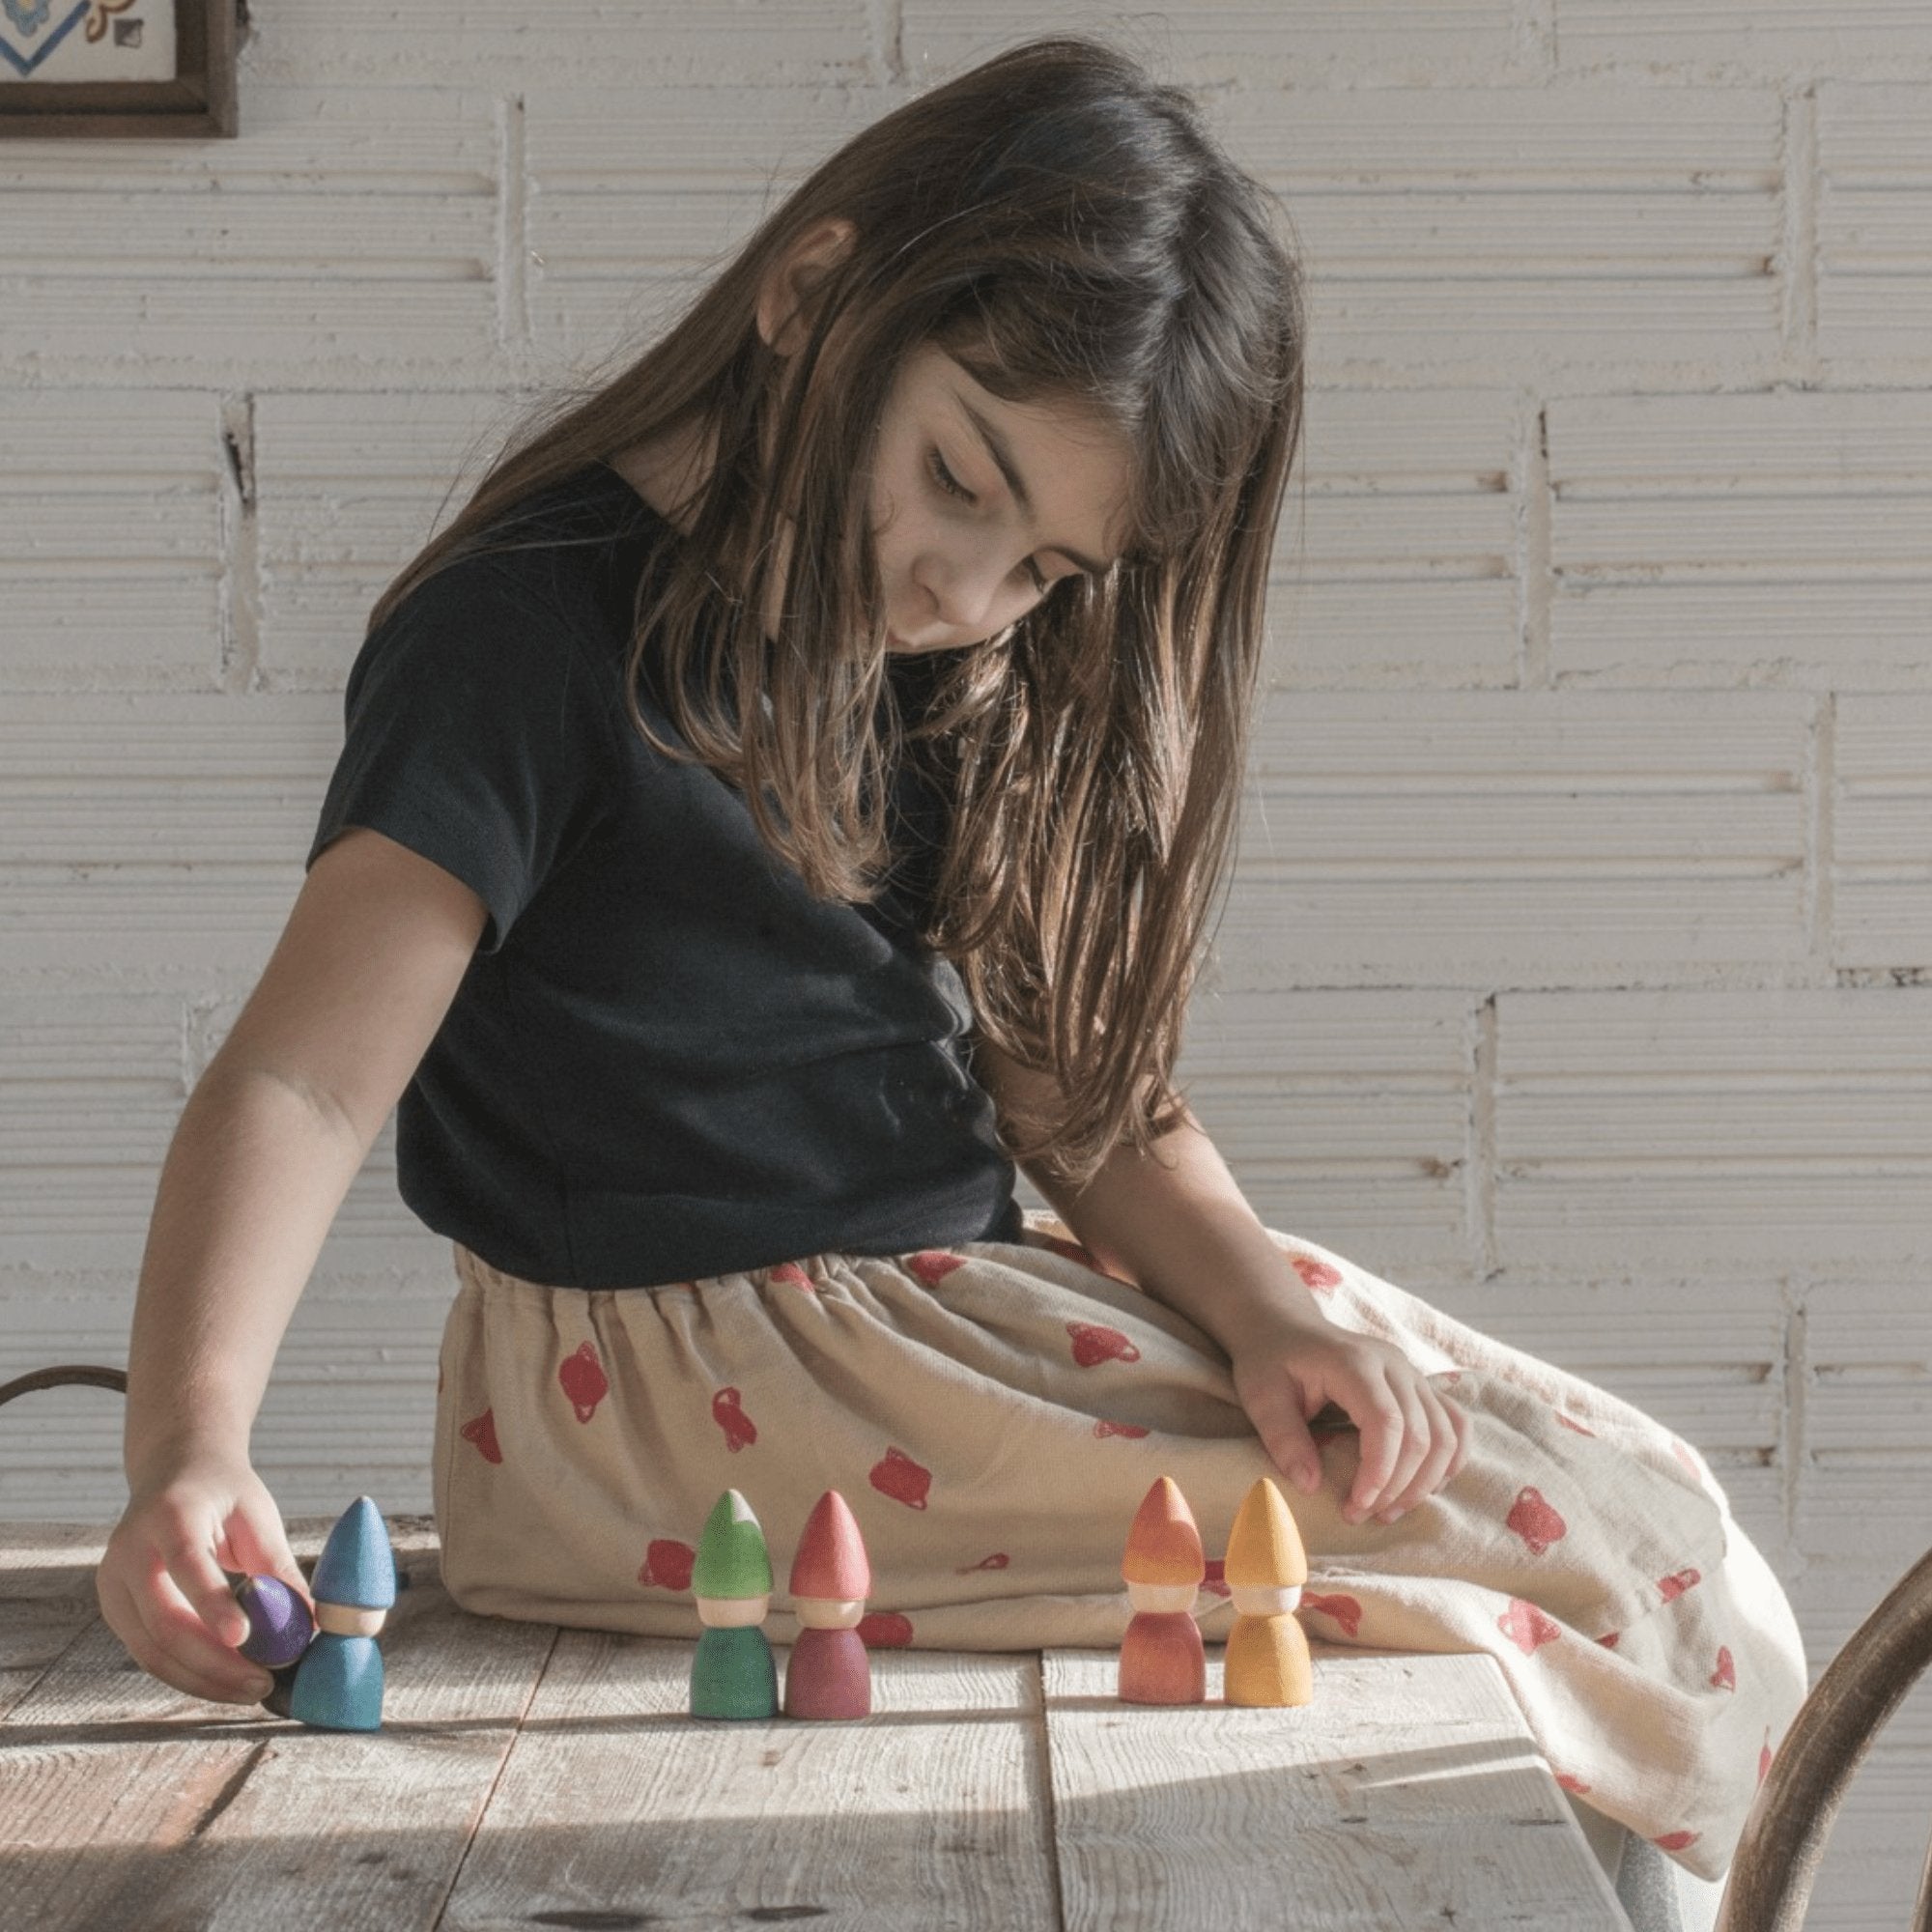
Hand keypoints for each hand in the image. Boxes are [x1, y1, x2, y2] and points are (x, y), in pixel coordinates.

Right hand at [96, 1451, 313, 1705]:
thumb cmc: (225, 1493)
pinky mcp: (115, 1609)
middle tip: (264, 1683)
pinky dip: (187, 1673)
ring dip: (202, 1679)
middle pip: (164, 1621)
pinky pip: (148, 1652)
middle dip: (215, 1662)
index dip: (213, 1604)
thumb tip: (310, 1625)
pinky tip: (225, 1680)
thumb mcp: (257, 1515)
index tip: (246, 1639)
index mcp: (169, 1514)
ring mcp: (113, 1583)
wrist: (174, 1472)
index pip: (187, 1564)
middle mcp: (129, 1550)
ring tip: (252, 1690)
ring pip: (151, 1650)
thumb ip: (277, 1567)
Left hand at [1228, 1306, 1469, 1523]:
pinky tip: (1422, 1487)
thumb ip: (1283, 1439)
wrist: (1286, 1327)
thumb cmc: (1271, 1362)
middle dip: (1398, 1486)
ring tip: (1389, 1511)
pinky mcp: (1420, 1385)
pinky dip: (1448, 1461)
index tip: (1355, 1507)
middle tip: (1362, 1515)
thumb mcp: (1261, 1397)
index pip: (1387, 1423)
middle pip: (1421, 1435)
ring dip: (1425, 1482)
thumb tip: (1310, 1486)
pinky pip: (1455, 1425)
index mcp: (1354, 1362)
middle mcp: (1394, 1364)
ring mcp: (1412, 1373)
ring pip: (1446, 1434)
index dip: (1379, 1472)